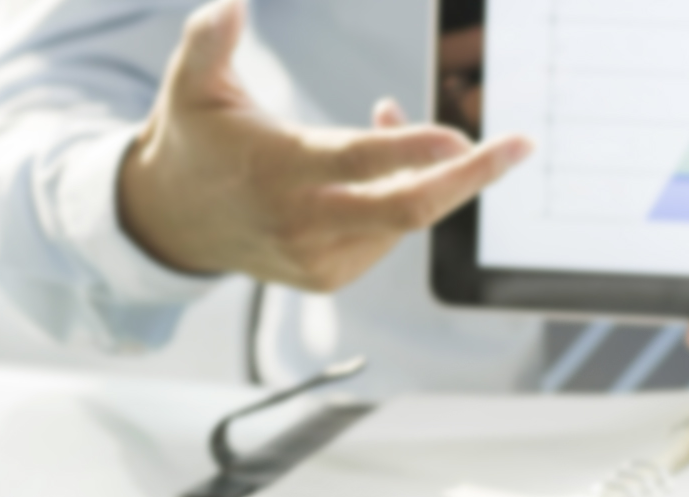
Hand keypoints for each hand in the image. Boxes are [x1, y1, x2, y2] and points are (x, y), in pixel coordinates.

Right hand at [119, 0, 532, 291]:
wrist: (169, 222)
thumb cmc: (192, 140)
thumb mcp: (190, 83)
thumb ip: (209, 39)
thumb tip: (233, 1)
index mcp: (278, 169)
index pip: (359, 163)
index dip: (413, 151)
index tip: (461, 136)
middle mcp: (303, 221)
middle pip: (408, 210)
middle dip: (471, 179)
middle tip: (518, 146)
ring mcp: (318, 257)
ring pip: (403, 219)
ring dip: (423, 170)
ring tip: (394, 119)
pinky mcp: (328, 277)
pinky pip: (388, 236)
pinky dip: (401, 195)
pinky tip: (382, 166)